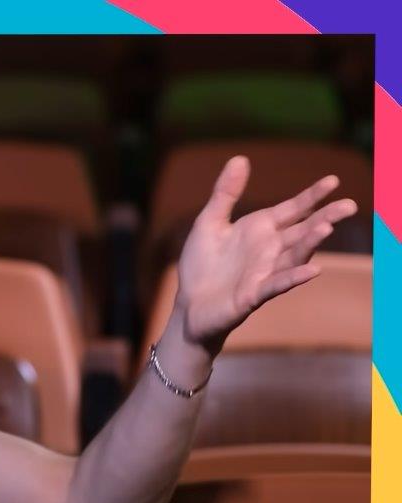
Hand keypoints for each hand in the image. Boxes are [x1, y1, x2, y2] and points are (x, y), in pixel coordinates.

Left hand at [173, 155, 358, 353]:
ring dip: (310, 243)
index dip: (312, 196)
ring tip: (327, 227)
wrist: (189, 306)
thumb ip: (225, 193)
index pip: (293, 209)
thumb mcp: (209, 222)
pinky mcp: (253, 295)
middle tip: (351, 205)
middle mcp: (269, 250)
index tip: (333, 180)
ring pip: (294, 256)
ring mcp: (264, 273)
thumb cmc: (202, 265)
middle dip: (325, 218)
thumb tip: (241, 158)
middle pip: (302, 231)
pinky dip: (293, 278)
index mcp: (260, 230)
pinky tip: (313, 270)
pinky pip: (277, 285)